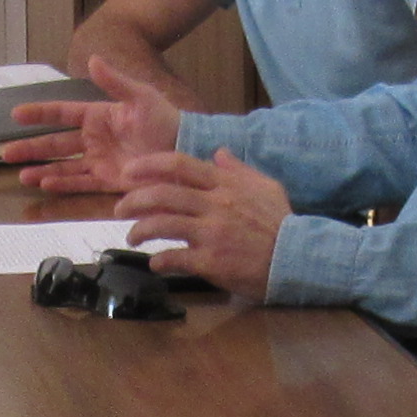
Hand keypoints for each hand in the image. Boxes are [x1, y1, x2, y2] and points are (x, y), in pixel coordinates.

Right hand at [5, 55, 187, 195]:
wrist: (186, 149)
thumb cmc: (166, 120)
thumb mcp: (141, 97)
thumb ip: (115, 81)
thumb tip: (92, 59)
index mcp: (98, 116)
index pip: (62, 114)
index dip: (40, 114)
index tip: (16, 114)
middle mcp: (94, 139)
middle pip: (56, 144)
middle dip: (31, 149)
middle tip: (6, 152)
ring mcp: (100, 161)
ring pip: (63, 166)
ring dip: (43, 170)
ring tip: (23, 175)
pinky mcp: (109, 180)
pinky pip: (81, 183)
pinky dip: (63, 184)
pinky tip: (46, 184)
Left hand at [109, 147, 290, 295]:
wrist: (296, 258)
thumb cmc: (280, 223)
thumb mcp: (266, 187)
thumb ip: (239, 169)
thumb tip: (218, 153)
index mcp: (225, 185)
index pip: (179, 166)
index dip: (148, 166)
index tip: (128, 173)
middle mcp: (215, 205)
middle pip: (162, 195)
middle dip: (133, 200)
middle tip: (119, 210)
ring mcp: (212, 234)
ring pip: (162, 225)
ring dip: (140, 230)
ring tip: (132, 237)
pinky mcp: (211, 261)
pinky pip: (175, 258)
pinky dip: (160, 261)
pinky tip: (155, 263)